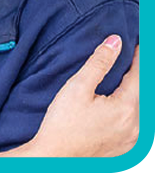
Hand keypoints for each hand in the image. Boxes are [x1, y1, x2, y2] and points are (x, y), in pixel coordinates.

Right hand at [29, 36, 138, 156]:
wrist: (55, 157)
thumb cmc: (63, 123)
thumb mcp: (78, 87)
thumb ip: (99, 62)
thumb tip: (115, 42)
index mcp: (126, 109)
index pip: (139, 76)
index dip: (139, 58)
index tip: (139, 44)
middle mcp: (136, 127)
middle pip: (144, 93)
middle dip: (140, 74)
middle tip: (134, 58)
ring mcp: (132, 141)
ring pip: (142, 109)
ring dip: (138, 92)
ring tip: (128, 78)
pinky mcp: (125, 149)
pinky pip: (138, 124)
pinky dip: (134, 109)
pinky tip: (122, 103)